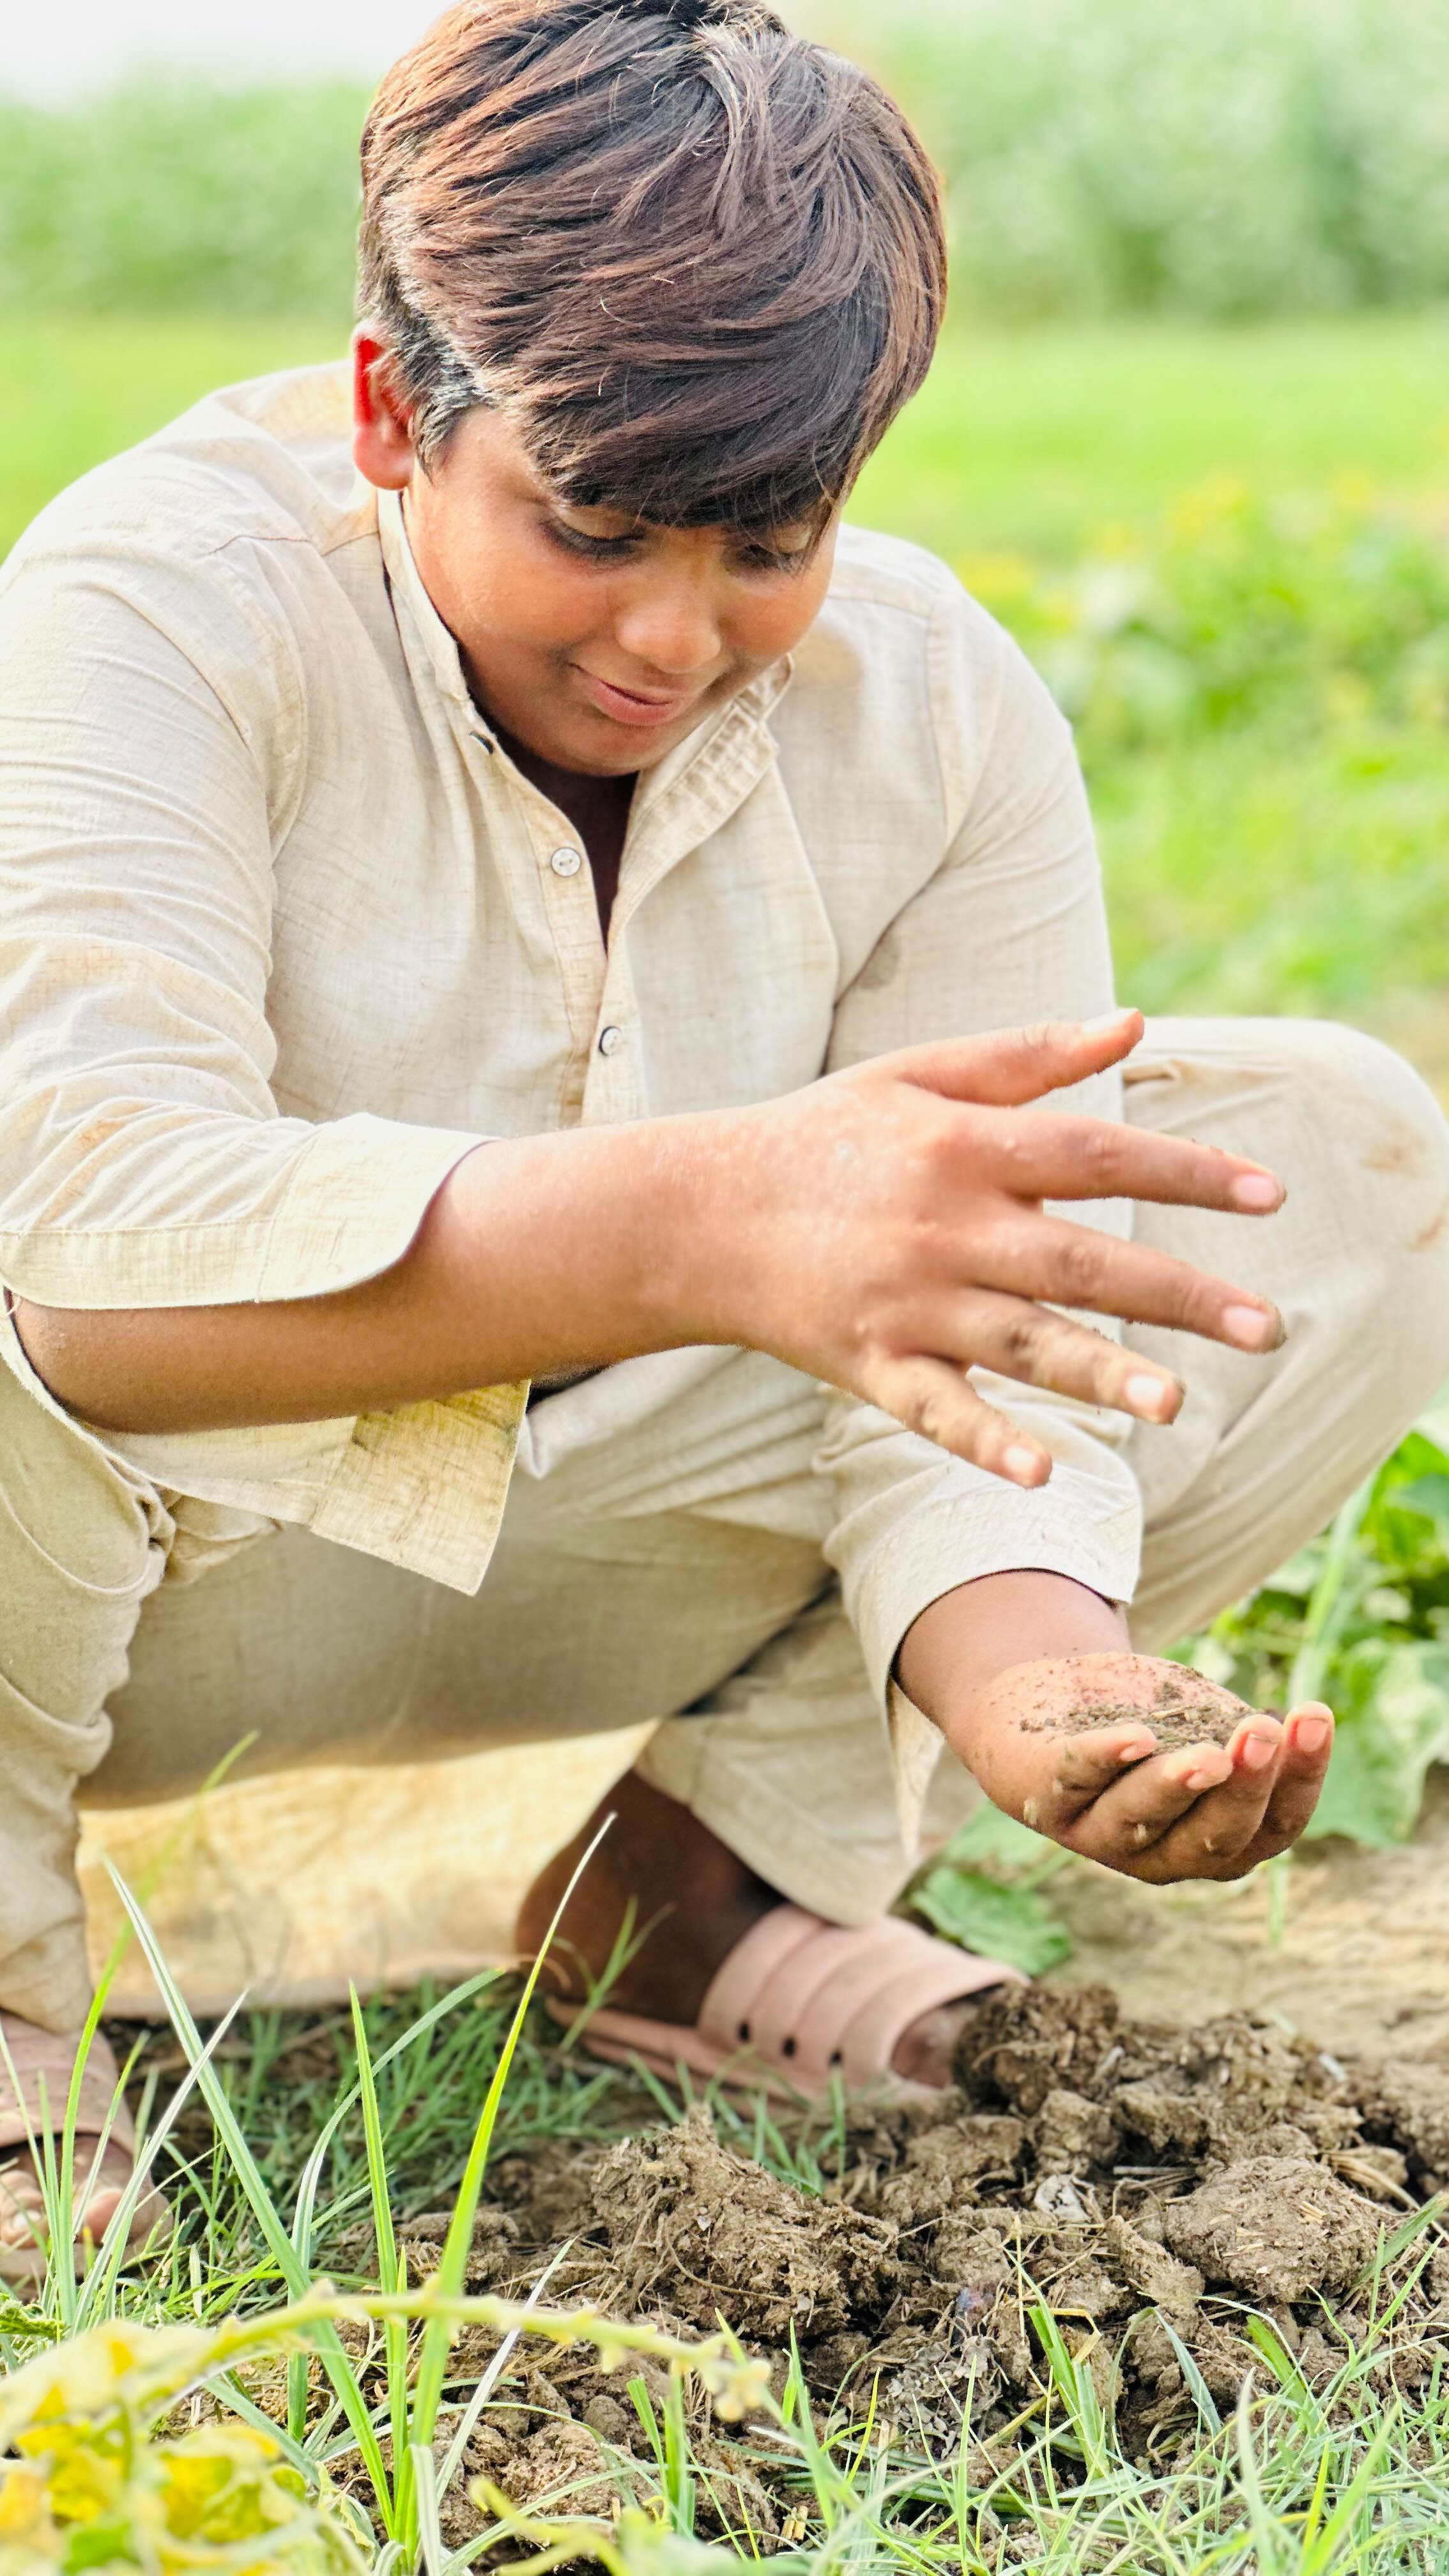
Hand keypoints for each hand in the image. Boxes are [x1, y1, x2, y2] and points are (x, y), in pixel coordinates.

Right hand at [685, 1008, 1285, 1487]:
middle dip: (1177, 1295)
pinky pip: (934, 1410)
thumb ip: (1028, 1055)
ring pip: (1018, 1344)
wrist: (698, 1212)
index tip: (1270, 1194)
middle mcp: (943, 1225)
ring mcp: (905, 1301)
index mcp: (962, 1146)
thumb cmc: (822, 1135)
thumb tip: (1132, 1024)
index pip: (1095, 1156)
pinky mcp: (869, 1363)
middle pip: (1078, 1260)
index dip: (1184, 1173)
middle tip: (1268, 1327)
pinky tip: (1040, 1470)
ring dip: (1099, 1374)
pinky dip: (983, 1440)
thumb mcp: (919, 1075)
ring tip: (1177, 1404)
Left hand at [950, 1648, 1333, 1882]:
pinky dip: (1105, 1758)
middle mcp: (1164, 1855)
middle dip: (1243, 1787)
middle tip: (1263, 1732)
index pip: (1275, 1826)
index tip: (1314, 1714)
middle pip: (1213, 1838)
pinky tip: (1136, 1738)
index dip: (1301, 1777)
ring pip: (1142, 1821)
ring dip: (1176, 1786)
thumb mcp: (1206, 1723)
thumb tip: (1294, 1728)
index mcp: (1221, 1842)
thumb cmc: (1146, 1718)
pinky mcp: (1048, 1801)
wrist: (1046, 1704)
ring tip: (1209, 1756)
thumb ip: (1239, 1735)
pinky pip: (1078, 1780)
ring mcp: (1102, 1834)